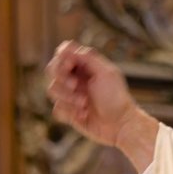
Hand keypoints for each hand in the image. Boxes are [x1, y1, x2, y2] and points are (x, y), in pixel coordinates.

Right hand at [46, 41, 157, 171]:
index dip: (62, 58)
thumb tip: (67, 48)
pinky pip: (56, 109)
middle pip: (52, 70)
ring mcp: (70, 95)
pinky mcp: (68, 113)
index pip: (62, 53)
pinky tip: (84, 115)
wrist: (120, 125)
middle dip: (63, 79)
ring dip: (68, 98)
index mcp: (85, 66)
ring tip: (85, 105)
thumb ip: (88, 58)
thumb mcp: (106, 73)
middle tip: (76, 86)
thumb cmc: (116, 98)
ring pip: (52, 90)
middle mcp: (75, 78)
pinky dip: (69, 113)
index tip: (70, 65)